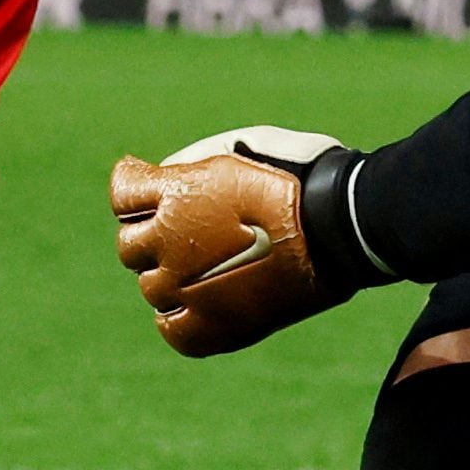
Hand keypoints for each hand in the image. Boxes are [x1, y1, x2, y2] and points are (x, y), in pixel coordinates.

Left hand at [109, 126, 354, 355]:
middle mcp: (168, 242)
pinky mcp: (211, 327)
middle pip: (131, 244)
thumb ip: (200, 159)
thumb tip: (169, 175)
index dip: (134, 183)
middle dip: (154, 233)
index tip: (145, 181)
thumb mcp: (247, 141)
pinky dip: (179, 316)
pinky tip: (201, 303)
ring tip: (211, 266)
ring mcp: (185, 288)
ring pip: (152, 287)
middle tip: (190, 229)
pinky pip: (173, 328)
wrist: (346, 228)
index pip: (123, 191)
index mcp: (174, 193)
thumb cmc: (305, 175)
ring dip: (171, 274)